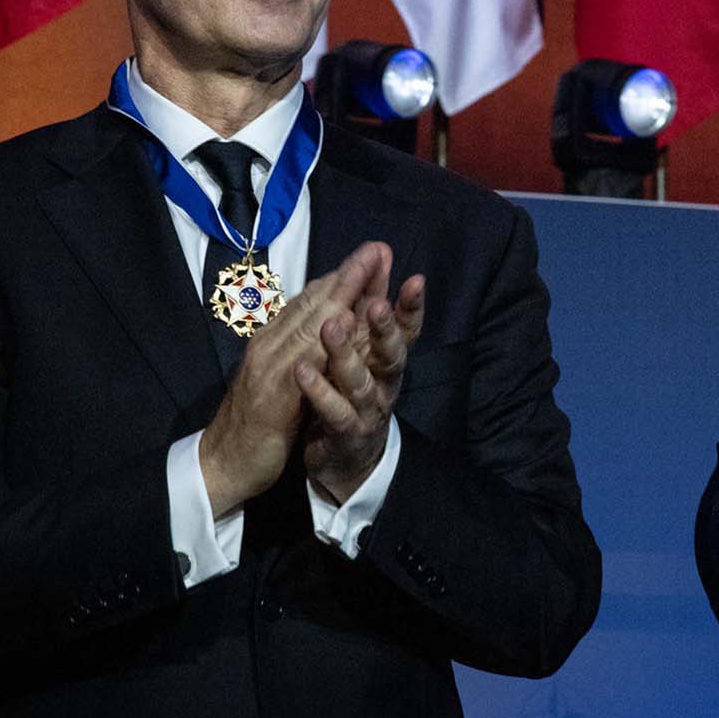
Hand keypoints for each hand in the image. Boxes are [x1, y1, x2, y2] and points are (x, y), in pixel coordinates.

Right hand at [199, 248, 370, 514]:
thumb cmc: (256, 419)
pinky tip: (344, 327)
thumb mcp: (280, 375)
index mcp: (274, 340)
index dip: (341, 275)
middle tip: (378, 248)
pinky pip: (303, 364)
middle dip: (347, 274)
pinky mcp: (273, 396)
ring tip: (366, 271)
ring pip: (309, 323)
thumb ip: (299, 347)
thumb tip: (325, 320)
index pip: (310, 300)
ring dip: (339, 295)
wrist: (224, 462)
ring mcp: (270, 367)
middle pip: (313, 302)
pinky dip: (323, 341)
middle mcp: (270, 345)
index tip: (371, 254)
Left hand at [297, 246, 426, 503]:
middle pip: (391, 355)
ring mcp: (366, 412)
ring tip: (333, 326)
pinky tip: (302, 371)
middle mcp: (383, 384)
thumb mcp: (363, 350)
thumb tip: (375, 257)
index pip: (405, 330)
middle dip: (384, 328)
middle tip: (376, 304)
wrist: (343, 461)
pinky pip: (334, 412)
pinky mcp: (345, 435)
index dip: (411, 308)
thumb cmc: (351, 394)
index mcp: (386, 361)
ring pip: (360, 381)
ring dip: (346, 353)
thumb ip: (366, 307)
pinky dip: (320, 392)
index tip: (415, 280)